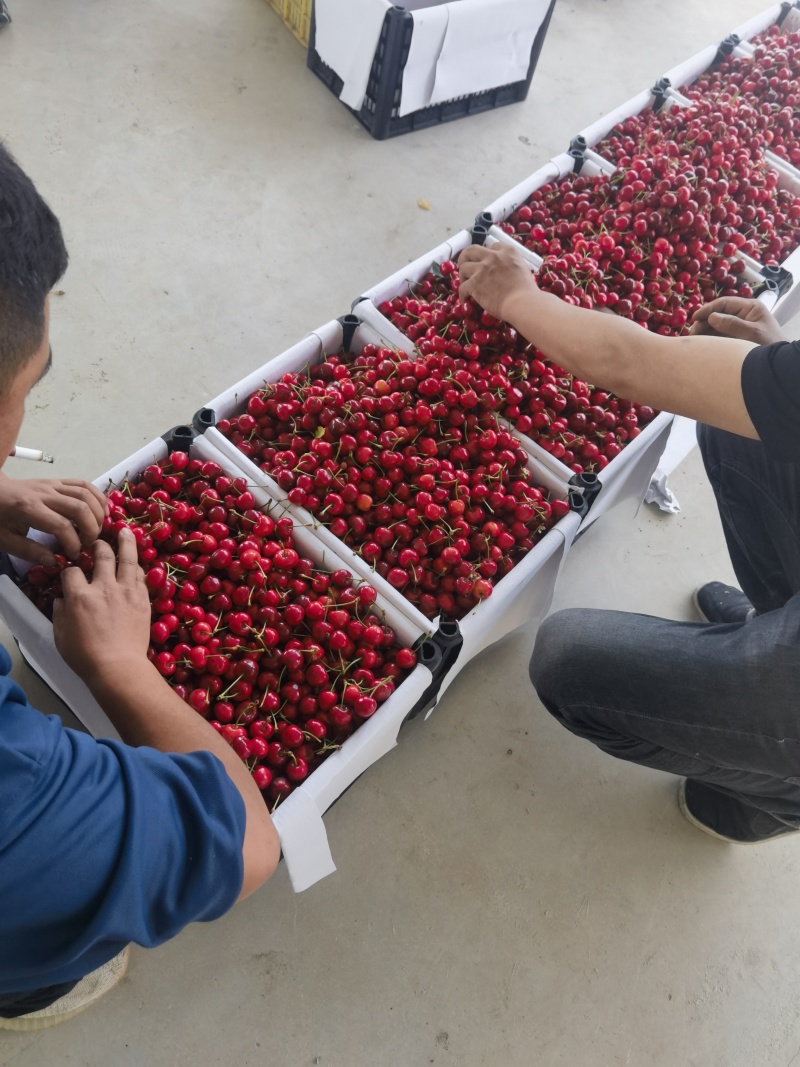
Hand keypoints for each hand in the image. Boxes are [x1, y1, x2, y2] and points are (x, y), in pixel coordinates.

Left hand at [0, 475, 106, 564]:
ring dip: (97, 513)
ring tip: (97, 530)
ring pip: (85, 494)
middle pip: (79, 507)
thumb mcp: (4, 540)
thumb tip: (55, 561)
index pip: (61, 526)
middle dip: (90, 529)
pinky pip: (84, 484)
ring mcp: (52, 484)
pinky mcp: (57, 481)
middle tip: (88, 544)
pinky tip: (102, 512)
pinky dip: (98, 497)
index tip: (72, 556)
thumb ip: (29, 552)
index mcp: (28, 508)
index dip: (72, 544)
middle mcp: (44, 493)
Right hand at [53, 528, 150, 686]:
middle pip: (101, 555)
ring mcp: (125, 591)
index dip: (69, 570)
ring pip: (127, 558)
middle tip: (97, 543)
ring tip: (125, 531)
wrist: (118, 667)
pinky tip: (137, 561)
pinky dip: (138, 566)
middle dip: (97, 545)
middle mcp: (103, 587)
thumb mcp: (61, 635)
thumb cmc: (85, 656)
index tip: (70, 574)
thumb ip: (60, 613)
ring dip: (126, 542)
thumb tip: (60, 600)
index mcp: (80, 595)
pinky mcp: (142, 599)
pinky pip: (141, 576)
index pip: (71, 571)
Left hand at [457, 243, 537, 322]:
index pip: (492, 246)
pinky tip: (465, 299)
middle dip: (465, 257)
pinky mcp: (474, 283)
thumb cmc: (527, 291)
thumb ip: (511, 264)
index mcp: (507, 251)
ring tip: (465, 284)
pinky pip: (462, 287)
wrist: (522, 303)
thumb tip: (505, 270)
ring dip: (462, 276)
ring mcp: (482, 269)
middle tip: (464, 265)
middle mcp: (493, 257)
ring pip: (463, 268)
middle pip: (471, 250)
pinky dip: (462, 295)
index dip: (486, 254)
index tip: (484, 261)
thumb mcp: (523, 268)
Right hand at [690, 297, 787, 345]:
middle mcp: (743, 315)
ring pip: (717, 326)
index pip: (725, 303)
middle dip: (704, 322)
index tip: (694, 317)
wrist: (780, 364)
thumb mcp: (752, 333)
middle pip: (719, 314)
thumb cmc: (769, 345)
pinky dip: (709, 340)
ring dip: (705, 332)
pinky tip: (701, 345)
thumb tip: (711, 317)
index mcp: (750, 308)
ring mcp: (739, 327)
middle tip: (692, 334)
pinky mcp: (736, 339)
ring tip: (694, 341)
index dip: (708, 309)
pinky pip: (719, 336)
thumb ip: (732, 324)